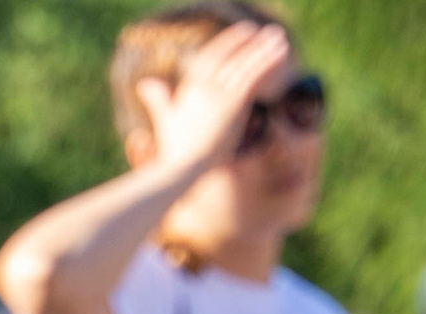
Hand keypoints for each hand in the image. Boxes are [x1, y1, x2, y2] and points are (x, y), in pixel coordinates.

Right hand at [134, 17, 293, 176]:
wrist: (182, 168)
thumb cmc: (174, 151)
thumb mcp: (164, 119)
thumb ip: (159, 99)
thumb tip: (144, 84)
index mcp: (190, 86)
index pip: (212, 56)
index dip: (228, 43)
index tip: (242, 35)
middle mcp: (206, 84)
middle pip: (232, 55)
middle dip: (249, 42)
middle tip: (267, 33)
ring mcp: (220, 91)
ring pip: (246, 62)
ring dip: (264, 48)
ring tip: (280, 38)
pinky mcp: (234, 102)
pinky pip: (254, 75)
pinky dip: (268, 61)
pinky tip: (281, 53)